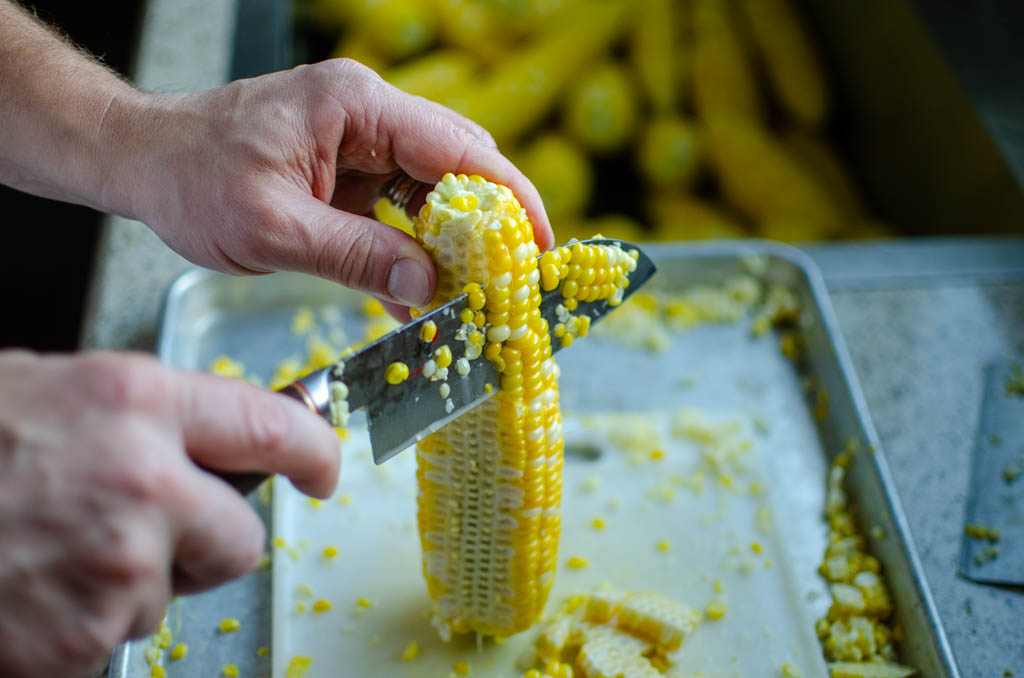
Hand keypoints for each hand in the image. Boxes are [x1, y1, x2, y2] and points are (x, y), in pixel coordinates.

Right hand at [0, 350, 338, 677]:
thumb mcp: (66, 393)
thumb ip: (152, 418)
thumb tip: (221, 441)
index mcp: (140, 401)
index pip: (274, 427)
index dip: (313, 453)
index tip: (323, 470)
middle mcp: (144, 479)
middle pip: (242, 537)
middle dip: (207, 541)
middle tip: (145, 530)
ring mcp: (117, 564)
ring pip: (176, 593)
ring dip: (135, 581)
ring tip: (58, 548)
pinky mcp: (84, 637)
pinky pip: (117, 636)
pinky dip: (85, 623)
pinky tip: (36, 586)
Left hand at [107, 59, 553, 314]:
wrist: (142, 162)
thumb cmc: (191, 179)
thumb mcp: (273, 228)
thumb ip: (355, 255)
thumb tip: (428, 284)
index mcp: (356, 106)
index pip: (458, 147)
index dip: (510, 198)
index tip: (541, 246)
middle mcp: (367, 114)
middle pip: (456, 165)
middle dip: (490, 226)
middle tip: (512, 281)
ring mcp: (358, 141)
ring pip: (432, 192)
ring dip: (452, 244)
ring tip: (472, 296)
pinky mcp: (347, 171)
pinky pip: (397, 210)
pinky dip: (411, 250)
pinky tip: (415, 294)